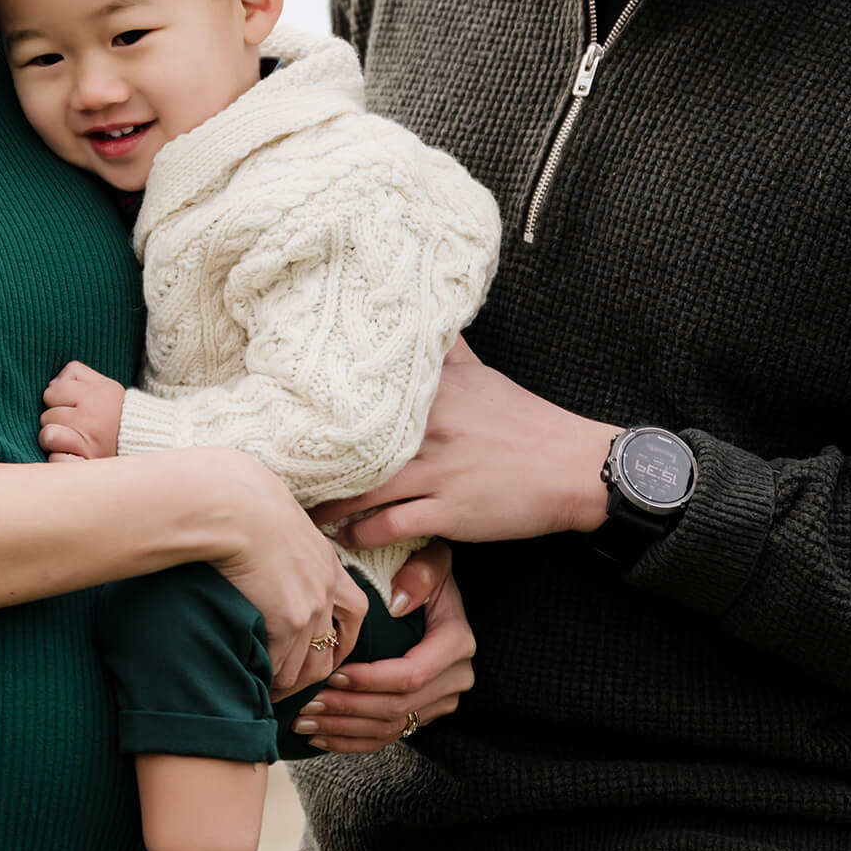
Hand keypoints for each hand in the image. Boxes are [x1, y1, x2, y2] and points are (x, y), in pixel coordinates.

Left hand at [37, 361, 124, 462]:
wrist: (144, 439)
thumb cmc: (117, 410)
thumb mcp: (104, 384)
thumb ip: (76, 373)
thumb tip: (51, 384)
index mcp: (95, 395)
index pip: (52, 391)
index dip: (55, 396)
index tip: (68, 404)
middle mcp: (91, 419)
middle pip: (46, 415)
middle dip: (53, 418)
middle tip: (70, 423)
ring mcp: (88, 444)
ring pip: (47, 436)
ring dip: (52, 438)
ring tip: (65, 438)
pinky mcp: (86, 464)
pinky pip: (56, 460)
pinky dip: (59, 458)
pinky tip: (69, 454)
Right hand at [199, 451, 371, 698]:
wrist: (238, 508)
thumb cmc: (247, 506)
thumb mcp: (283, 524)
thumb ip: (288, 547)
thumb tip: (269, 553)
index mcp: (329, 565)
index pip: (354, 613)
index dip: (340, 640)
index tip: (325, 653)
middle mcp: (327, 592)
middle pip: (331, 653)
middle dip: (312, 675)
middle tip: (290, 685)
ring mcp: (310, 610)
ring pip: (304, 669)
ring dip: (285, 684)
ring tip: (265, 690)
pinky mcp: (286, 622)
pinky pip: (279, 665)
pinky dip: (266, 677)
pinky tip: (251, 679)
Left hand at [293, 541, 475, 752]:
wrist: (435, 596)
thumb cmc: (424, 573)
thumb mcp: (430, 560)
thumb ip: (420, 573)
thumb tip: (397, 603)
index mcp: (456, 644)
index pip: (410, 675)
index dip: (369, 680)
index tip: (332, 674)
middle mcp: (455, 679)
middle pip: (396, 707)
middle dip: (348, 708)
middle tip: (307, 703)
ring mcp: (440, 701)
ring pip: (389, 728)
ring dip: (343, 728)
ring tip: (304, 721)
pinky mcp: (423, 713)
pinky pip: (388, 738)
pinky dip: (352, 741)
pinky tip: (321, 737)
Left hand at [309, 338, 618, 547]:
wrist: (573, 466)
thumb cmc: (524, 420)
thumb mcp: (483, 376)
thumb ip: (449, 349)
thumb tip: (427, 313)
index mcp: (433, 392)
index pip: (362, 394)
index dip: (320, 407)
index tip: (286, 416)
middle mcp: (429, 428)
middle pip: (352, 446)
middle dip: (312, 461)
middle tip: (276, 471)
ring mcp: (438, 471)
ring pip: (363, 490)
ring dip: (328, 505)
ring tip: (301, 510)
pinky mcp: (451, 511)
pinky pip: (392, 525)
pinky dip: (362, 534)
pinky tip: (345, 537)